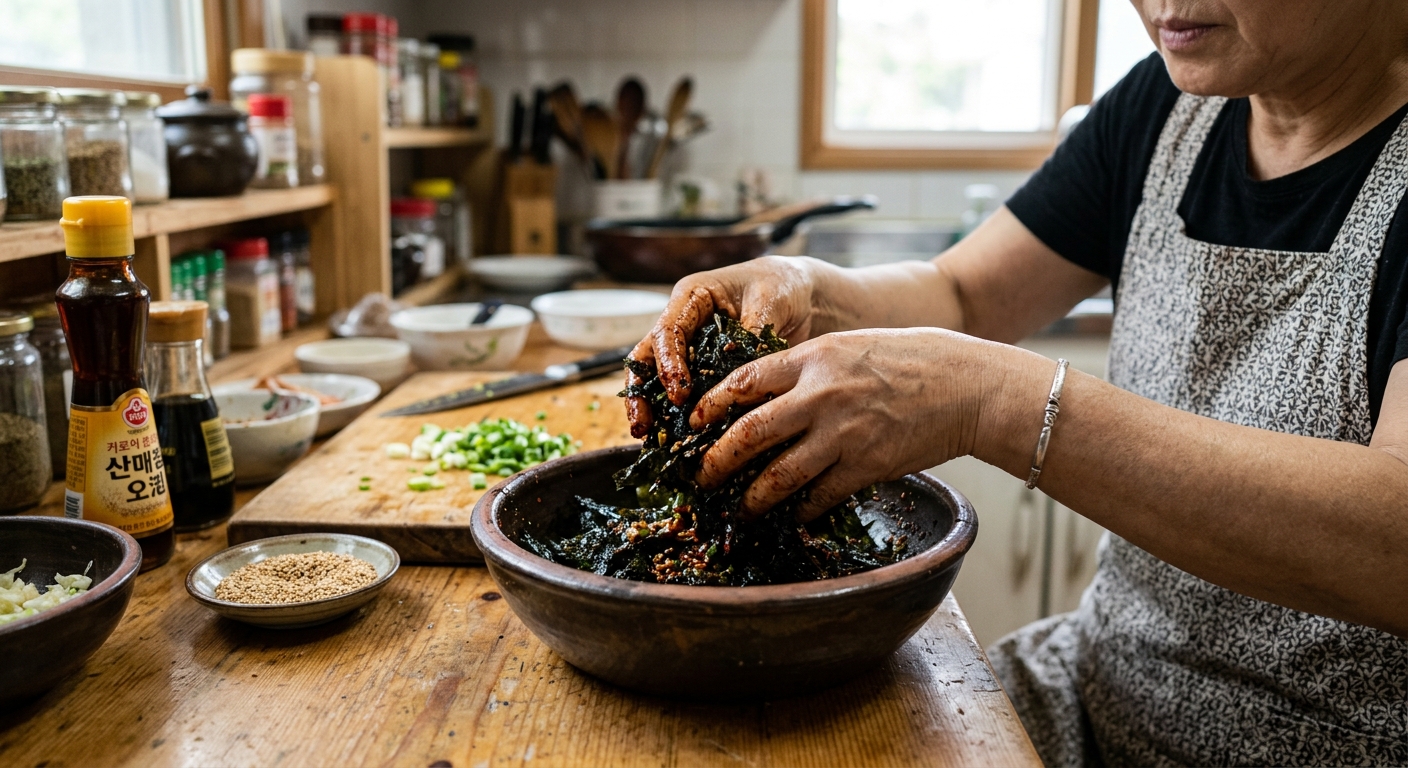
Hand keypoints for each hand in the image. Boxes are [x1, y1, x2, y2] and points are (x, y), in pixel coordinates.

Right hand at [626, 256, 823, 436]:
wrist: (802, 296)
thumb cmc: (783, 286)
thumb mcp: (771, 301)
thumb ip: (752, 334)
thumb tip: (736, 372)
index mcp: (693, 297)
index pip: (668, 331)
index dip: (668, 364)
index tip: (679, 395)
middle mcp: (684, 322)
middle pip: (648, 357)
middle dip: (641, 393)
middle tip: (643, 427)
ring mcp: (691, 348)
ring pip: (658, 379)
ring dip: (654, 409)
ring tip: (651, 440)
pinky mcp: (706, 370)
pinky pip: (687, 394)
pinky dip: (681, 416)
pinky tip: (682, 442)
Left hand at [690, 328, 1022, 520]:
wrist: (969, 386)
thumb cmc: (915, 359)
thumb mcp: (853, 345)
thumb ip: (810, 366)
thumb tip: (769, 391)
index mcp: (813, 358)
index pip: (744, 381)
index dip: (711, 405)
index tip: (694, 421)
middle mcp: (819, 396)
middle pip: (748, 434)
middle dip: (717, 461)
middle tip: (701, 477)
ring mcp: (841, 435)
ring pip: (778, 476)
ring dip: (752, 498)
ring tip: (740, 509)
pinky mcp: (865, 467)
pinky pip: (819, 497)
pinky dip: (802, 511)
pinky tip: (793, 518)